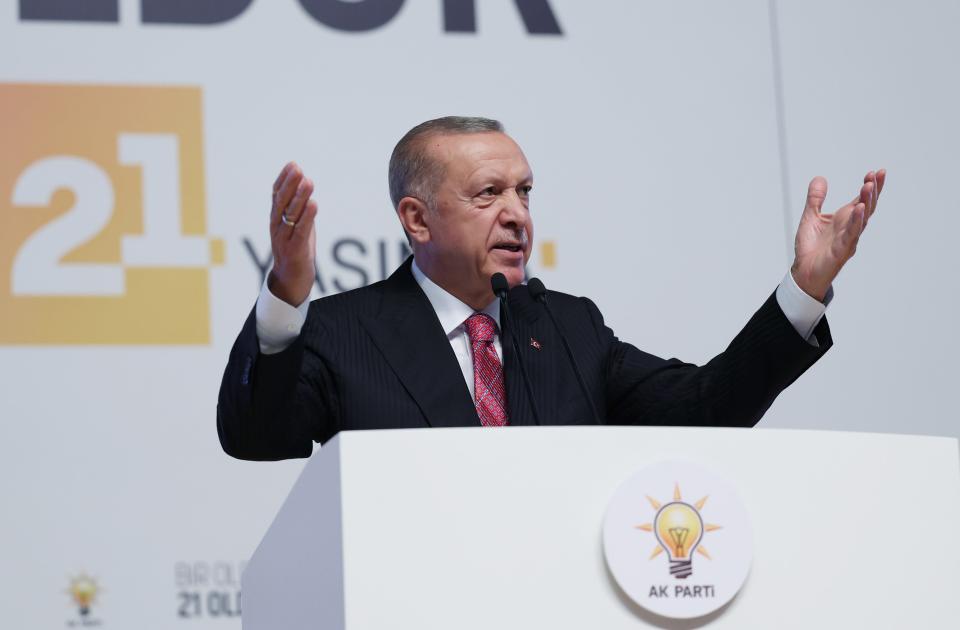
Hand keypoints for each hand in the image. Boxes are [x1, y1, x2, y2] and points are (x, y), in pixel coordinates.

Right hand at [268, 162, 317, 305]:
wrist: (291, 279)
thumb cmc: (296, 249)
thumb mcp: (297, 225)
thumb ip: (300, 208)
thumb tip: (306, 184)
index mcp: (275, 219)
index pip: (276, 195)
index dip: (283, 179)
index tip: (292, 165)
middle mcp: (277, 226)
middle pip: (281, 202)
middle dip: (290, 184)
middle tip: (298, 169)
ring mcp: (284, 238)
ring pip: (290, 214)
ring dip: (300, 197)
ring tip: (308, 181)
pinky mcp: (295, 250)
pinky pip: (301, 230)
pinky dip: (308, 217)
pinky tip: (314, 204)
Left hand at [790, 169, 885, 300]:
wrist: (804, 272)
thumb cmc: (811, 247)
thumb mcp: (810, 217)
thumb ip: (815, 199)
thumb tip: (819, 178)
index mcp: (844, 219)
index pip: (861, 200)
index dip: (870, 186)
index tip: (876, 171)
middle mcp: (850, 228)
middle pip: (867, 207)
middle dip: (872, 191)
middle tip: (876, 174)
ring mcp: (848, 239)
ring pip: (862, 219)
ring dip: (866, 202)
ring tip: (869, 186)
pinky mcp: (841, 251)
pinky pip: (851, 235)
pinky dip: (856, 222)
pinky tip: (859, 209)